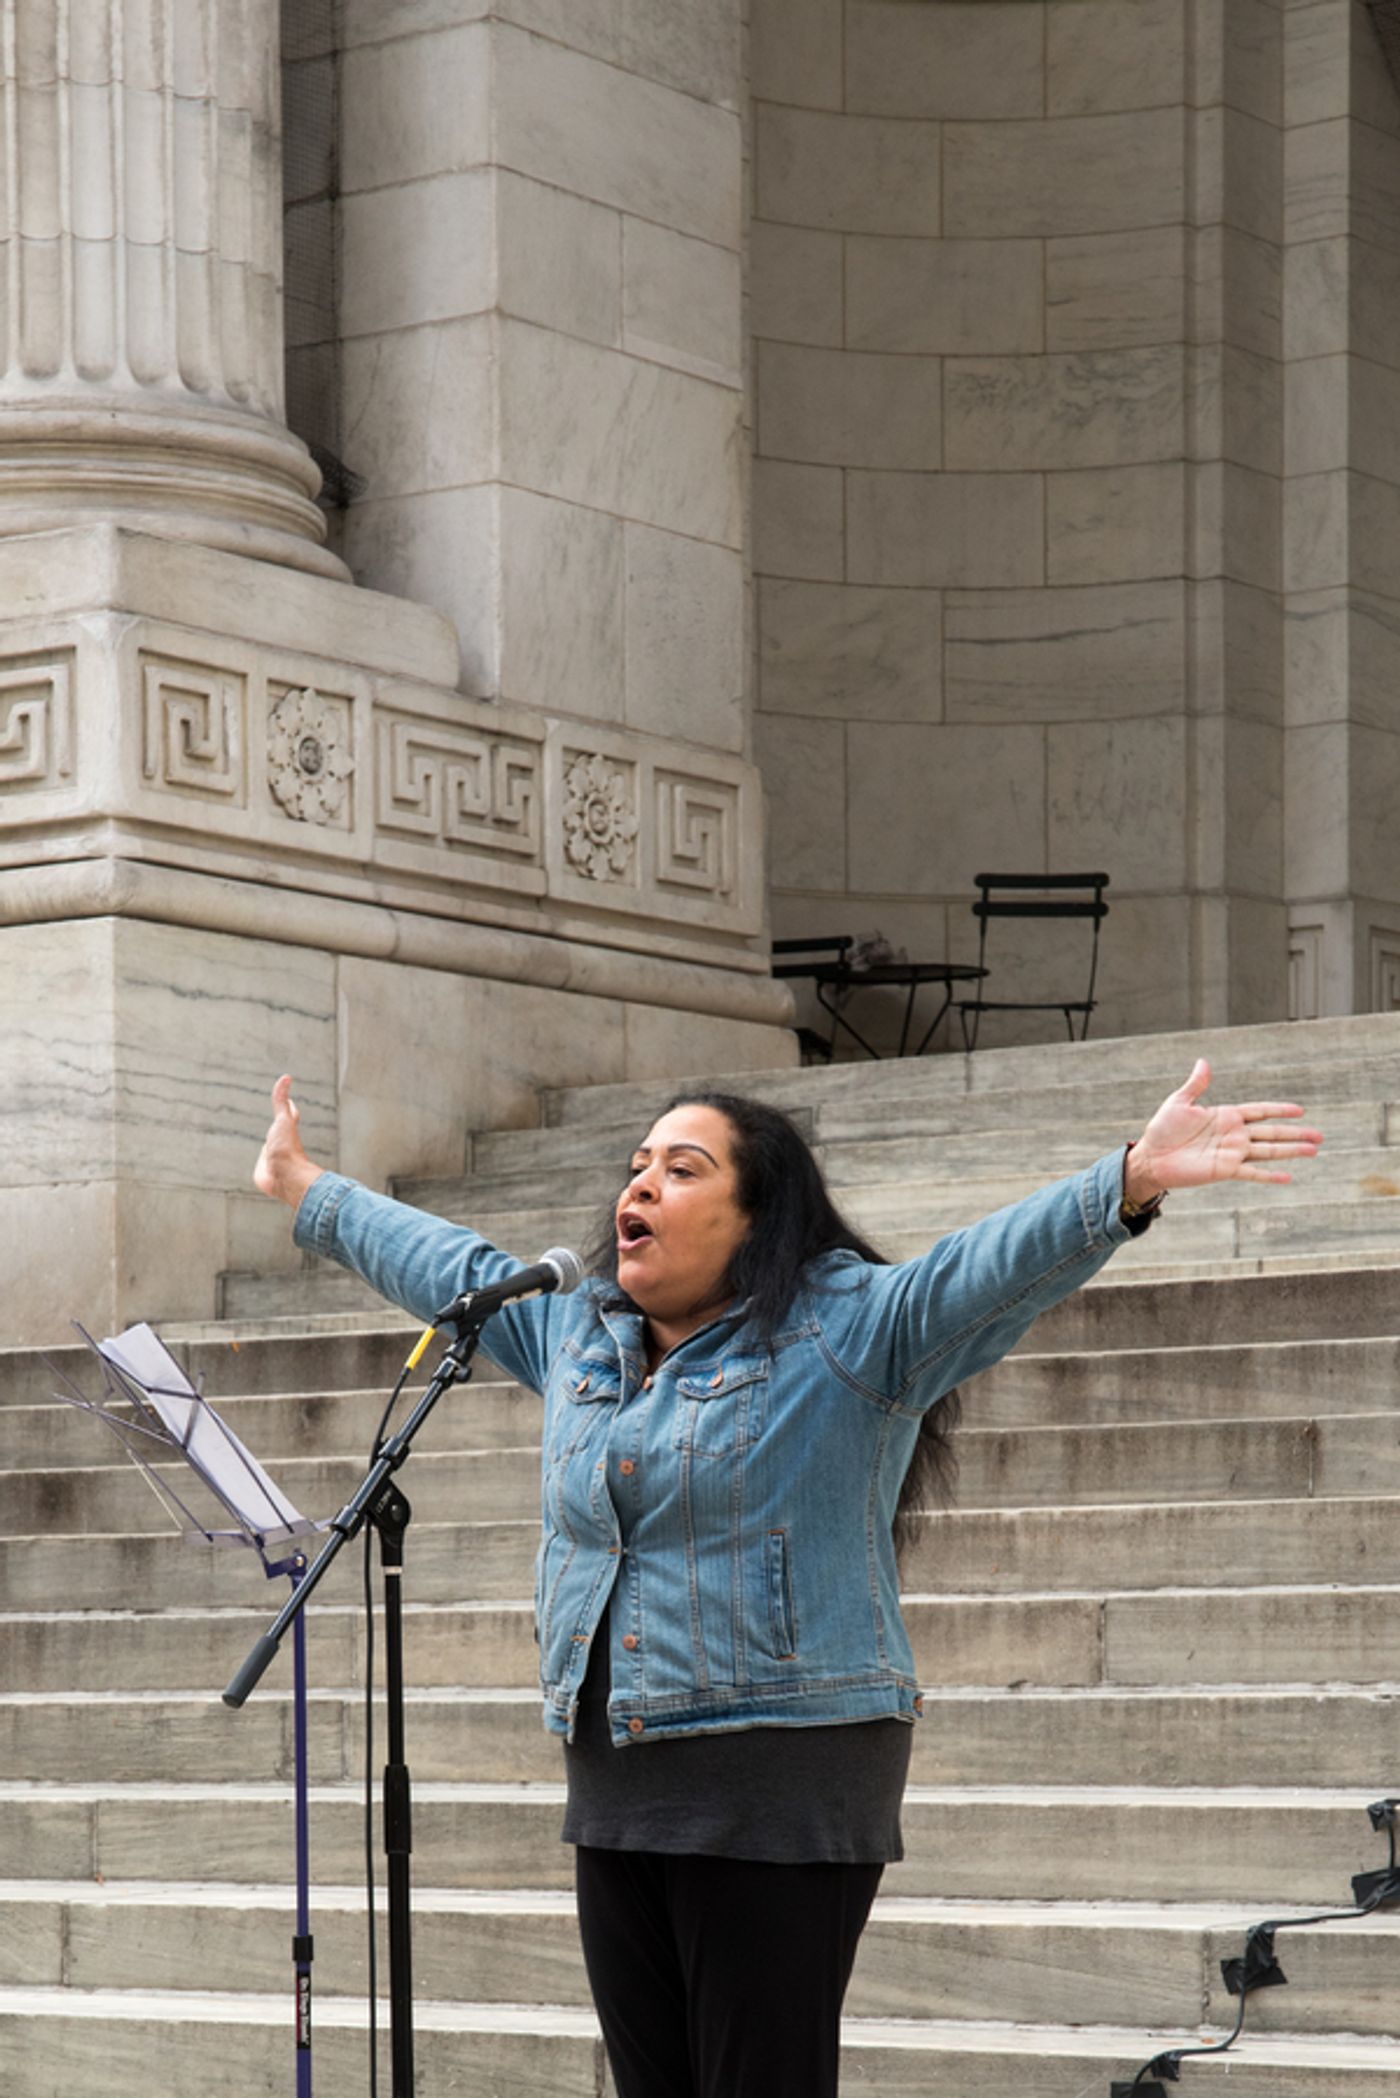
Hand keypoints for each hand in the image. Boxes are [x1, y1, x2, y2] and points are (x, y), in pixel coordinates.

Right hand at [254, 1074, 323, 1209]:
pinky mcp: (263, 1171)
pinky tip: (262, 1168)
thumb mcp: (283, 1120)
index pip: (290, 1116)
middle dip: (279, 1127)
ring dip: (270, 1148)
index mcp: (286, 1131)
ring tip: (270, 1146)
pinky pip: (259, 1166)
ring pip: (270, 1150)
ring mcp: (272, 1158)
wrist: (284, 1178)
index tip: (290, 1102)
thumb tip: (286, 1077)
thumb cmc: (286, 1148)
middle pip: (280, 1133)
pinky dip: (259, 1166)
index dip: (289, 1108)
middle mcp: (280, 1144)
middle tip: (280, 1120)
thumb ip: (281, 1101)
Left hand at [1126, 1058, 1322, 1202]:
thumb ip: (1196, 1084)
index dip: (1279, 1110)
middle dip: (1296, 1133)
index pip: (1259, 1111)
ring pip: (1268, 1151)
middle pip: (1271, 1132)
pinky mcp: (1225, 1170)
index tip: (1300, 1111)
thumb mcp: (1179, 1102)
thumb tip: (1204, 1062)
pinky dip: (1269, 1175)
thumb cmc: (1162, 1129)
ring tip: (1314, 1151)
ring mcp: (1232, 1153)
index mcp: (1226, 1116)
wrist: (1151, 1157)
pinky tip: (1288, 1176)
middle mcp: (1234, 1135)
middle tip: (1320, 1136)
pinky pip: (1251, 1173)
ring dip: (1291, 1151)